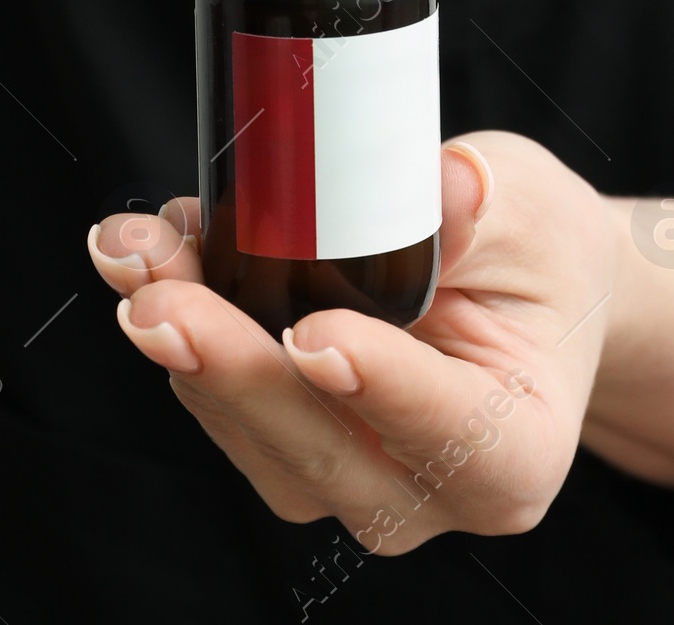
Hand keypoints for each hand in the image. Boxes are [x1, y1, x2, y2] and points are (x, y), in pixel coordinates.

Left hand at [87, 131, 615, 553]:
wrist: (517, 286)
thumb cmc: (536, 254)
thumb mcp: (529, 208)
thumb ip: (483, 206)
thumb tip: (446, 184)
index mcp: (518, 449)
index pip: (452, 437)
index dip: (380, 390)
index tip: (315, 338)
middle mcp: (428, 490)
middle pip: (321, 453)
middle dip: (233, 368)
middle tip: (161, 302)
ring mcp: (347, 478)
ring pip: (251, 429)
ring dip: (185, 339)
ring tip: (137, 252)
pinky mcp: (284, 441)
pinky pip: (219, 394)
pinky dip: (183, 320)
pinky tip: (152, 254)